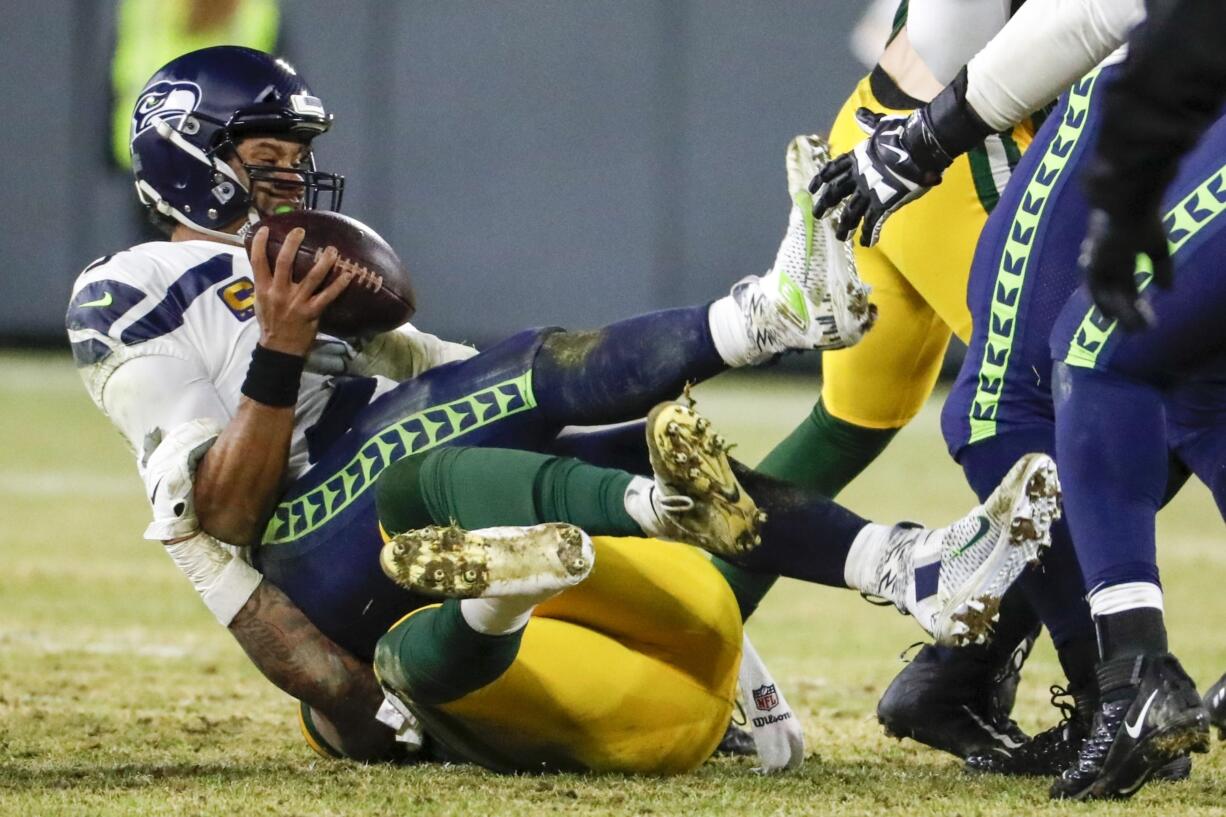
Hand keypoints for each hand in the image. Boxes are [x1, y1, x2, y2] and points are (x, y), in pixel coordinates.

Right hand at [249, 226, 351, 356]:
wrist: (279, 348)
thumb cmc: (270, 321)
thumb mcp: (260, 300)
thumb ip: (264, 281)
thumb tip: (268, 260)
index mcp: (263, 288)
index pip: (258, 261)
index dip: (260, 243)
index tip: (266, 228)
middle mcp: (279, 293)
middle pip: (285, 263)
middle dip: (292, 244)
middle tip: (300, 230)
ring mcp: (296, 302)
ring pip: (311, 277)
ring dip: (323, 262)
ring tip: (332, 249)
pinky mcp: (312, 312)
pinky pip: (328, 296)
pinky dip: (339, 285)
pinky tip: (348, 275)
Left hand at [811, 108, 946, 246]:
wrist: (918, 147)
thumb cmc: (902, 134)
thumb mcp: (881, 126)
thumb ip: (870, 123)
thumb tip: (860, 113)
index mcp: (856, 159)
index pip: (832, 171)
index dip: (820, 180)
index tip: (811, 189)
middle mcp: (857, 177)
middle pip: (834, 195)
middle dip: (824, 205)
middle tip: (817, 216)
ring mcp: (868, 192)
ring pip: (849, 214)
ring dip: (844, 227)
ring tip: (840, 237)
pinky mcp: (882, 204)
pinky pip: (872, 223)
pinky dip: (869, 234)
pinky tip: (867, 243)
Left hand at [1079, 208, 1171, 331]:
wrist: (1126, 201)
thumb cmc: (1144, 219)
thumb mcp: (1158, 246)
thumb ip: (1162, 268)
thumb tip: (1168, 290)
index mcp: (1120, 258)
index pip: (1126, 288)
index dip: (1135, 305)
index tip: (1145, 322)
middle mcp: (1107, 264)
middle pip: (1116, 296)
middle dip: (1127, 315)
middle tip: (1136, 333)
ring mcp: (1099, 264)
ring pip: (1106, 297)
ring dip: (1118, 315)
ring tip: (1130, 331)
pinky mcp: (1094, 263)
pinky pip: (1097, 290)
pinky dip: (1104, 304)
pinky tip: (1110, 319)